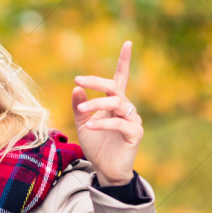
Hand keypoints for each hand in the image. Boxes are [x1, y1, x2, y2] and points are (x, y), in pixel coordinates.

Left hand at [72, 41, 142, 185]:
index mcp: (114, 102)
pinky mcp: (135, 133)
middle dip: (97, 81)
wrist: (104, 169)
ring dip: (96, 105)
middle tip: (78, 79)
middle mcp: (126, 107)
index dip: (124, 61)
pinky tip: (90, 127)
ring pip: (116, 103)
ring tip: (83, 113)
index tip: (128, 43)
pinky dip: (103, 124)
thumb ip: (79, 106)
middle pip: (114, 87)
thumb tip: (77, 88)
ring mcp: (132, 120)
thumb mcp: (82, 123)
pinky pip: (119, 123)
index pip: (121, 77)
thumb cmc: (96, 144)